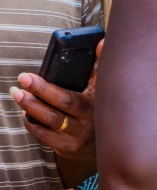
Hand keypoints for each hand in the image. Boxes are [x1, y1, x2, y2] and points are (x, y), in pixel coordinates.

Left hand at [9, 40, 101, 162]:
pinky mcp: (67, 147)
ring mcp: (77, 137)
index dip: (47, 88)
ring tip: (18, 94)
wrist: (106, 143)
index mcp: (95, 104)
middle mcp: (87, 122)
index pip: (68, 97)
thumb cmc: (99, 109)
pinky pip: (44, 136)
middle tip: (21, 80)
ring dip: (30, 107)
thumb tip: (101, 42)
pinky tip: (26, 113)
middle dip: (36, 93)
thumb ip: (101, 65)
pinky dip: (32, 124)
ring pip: (49, 122)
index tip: (29, 76)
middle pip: (58, 108)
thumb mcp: (103, 88)